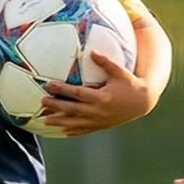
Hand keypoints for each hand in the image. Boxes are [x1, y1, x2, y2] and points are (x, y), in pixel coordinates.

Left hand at [39, 53, 154, 134]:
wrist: (142, 103)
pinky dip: (72, 131)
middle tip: (42, 102)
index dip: (62, 90)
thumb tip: (93, 52)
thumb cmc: (130, 84)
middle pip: (72, 109)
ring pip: (75, 123)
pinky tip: (62, 131)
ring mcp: (99, 121)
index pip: (77, 93)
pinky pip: (84, 130)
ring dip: (59, 122)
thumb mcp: (120, 72)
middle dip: (56, 106)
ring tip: (45, 121)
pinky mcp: (101, 126)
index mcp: (102, 97)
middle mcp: (98, 111)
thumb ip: (106, 62)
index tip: (49, 86)